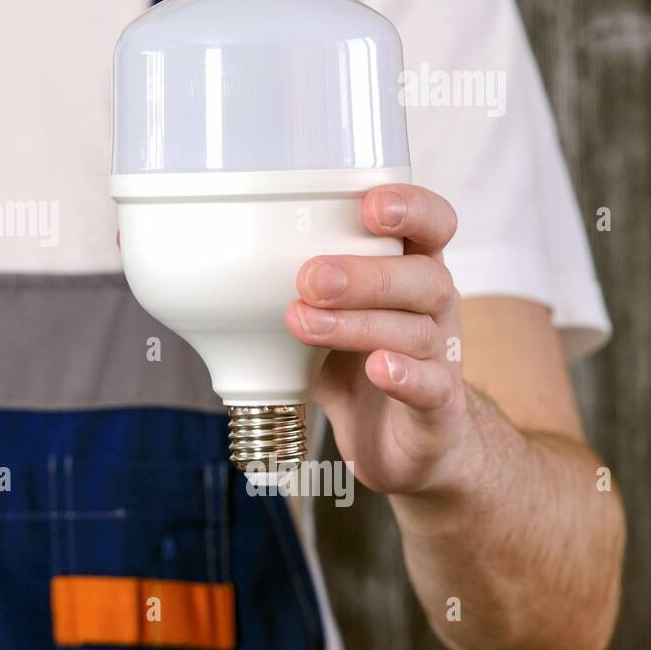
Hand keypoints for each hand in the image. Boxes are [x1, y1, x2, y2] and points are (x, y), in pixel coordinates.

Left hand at [285, 184, 472, 494]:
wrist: (402, 444)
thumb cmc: (356, 366)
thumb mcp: (322, 319)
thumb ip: (286, 290)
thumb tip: (210, 267)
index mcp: (408, 274)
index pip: (432, 226)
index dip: (411, 208)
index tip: (370, 205)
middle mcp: (432, 311)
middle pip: (422, 276)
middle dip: (364, 273)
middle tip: (310, 278)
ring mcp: (440, 359)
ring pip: (416, 331)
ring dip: (358, 324)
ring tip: (306, 322)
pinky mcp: (440, 411)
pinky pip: (432, 386)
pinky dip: (405, 375)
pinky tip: (378, 367)